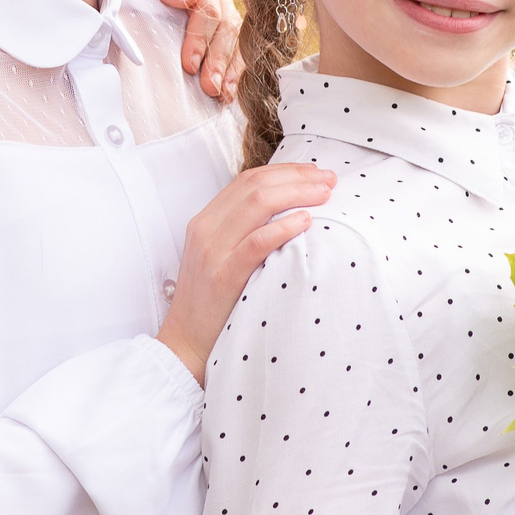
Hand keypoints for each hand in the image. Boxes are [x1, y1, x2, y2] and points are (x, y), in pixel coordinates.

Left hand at [125, 0, 241, 101]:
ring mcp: (225, 12)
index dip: (200, 37)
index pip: (209, 7)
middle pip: (227, 26)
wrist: (130, 6)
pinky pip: (239, 53)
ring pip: (237, 41)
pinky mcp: (227, 34)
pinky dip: (234, 74)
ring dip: (229, 70)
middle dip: (217, 59)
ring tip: (220, 94)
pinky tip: (228, 92)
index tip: (188, 65)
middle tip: (208, 87)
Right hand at [156, 163, 334, 383]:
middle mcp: (206, 229)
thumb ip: (243, 232)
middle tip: (329, 180)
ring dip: (296, 194)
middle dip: (297, 177)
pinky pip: (256, 243)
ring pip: (257, 205)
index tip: (315, 173)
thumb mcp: (220, 257)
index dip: (285, 171)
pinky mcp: (222, 276)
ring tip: (324, 195)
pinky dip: (283, 227)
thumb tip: (288, 213)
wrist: (186, 342)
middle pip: (255, 186)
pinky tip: (305, 222)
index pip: (247, 180)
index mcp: (205, 221)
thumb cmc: (212, 303)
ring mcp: (212, 251)